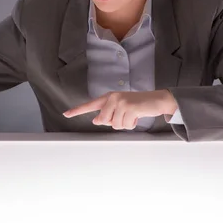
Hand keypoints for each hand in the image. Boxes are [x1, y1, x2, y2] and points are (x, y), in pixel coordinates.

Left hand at [63, 90, 177, 129]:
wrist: (157, 100)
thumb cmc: (138, 105)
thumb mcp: (121, 109)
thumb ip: (107, 114)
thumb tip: (96, 121)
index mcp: (109, 97)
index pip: (90, 105)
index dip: (77, 110)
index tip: (66, 114)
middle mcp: (113, 98)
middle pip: (103, 120)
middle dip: (115, 122)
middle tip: (126, 116)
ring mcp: (121, 102)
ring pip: (115, 125)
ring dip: (125, 124)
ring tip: (132, 115)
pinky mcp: (129, 107)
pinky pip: (125, 125)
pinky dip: (132, 124)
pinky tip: (137, 116)